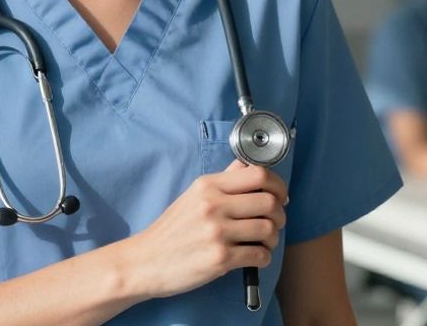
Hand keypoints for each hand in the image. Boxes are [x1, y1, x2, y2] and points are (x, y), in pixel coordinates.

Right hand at [119, 159, 287, 299]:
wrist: (146, 261)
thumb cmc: (171, 231)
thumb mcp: (193, 196)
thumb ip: (222, 182)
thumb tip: (245, 166)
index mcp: (207, 186)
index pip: (258, 174)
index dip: (278, 185)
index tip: (280, 196)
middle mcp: (213, 205)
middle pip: (269, 202)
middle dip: (280, 214)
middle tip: (274, 222)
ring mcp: (217, 232)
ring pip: (268, 229)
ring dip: (272, 238)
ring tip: (262, 242)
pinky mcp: (220, 258)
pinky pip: (260, 255)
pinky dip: (263, 257)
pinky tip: (253, 257)